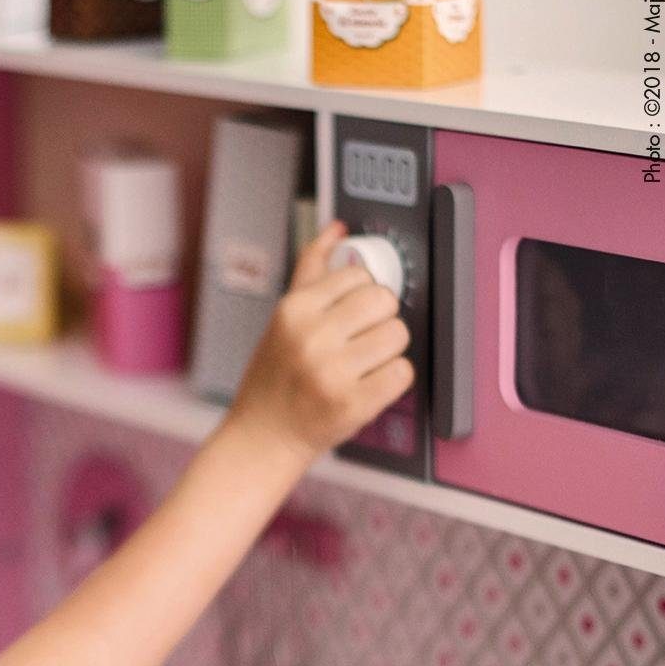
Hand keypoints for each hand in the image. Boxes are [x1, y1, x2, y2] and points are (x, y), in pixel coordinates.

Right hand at [224, 219, 413, 466]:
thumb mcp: (283, 319)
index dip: (360, 297)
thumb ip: (311, 271)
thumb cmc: (273, 379)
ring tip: (360, 367)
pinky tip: (366, 386)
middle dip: (379, 321)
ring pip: (398, 335)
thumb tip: (336, 228)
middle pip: (384, 302)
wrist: (261, 437)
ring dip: (387, 352)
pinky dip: (391, 381)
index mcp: (293, 310)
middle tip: (357, 343)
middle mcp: (310, 338)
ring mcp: (332, 372)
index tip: (347, 318)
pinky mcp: (353, 404)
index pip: (360, 277)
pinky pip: (403, 373)